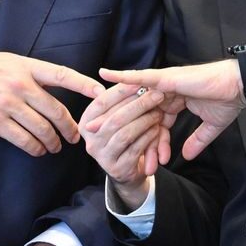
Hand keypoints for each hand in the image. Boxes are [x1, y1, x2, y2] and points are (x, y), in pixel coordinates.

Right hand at [0, 51, 103, 156]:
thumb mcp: (8, 62)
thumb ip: (31, 74)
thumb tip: (53, 89)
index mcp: (26, 66)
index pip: (62, 74)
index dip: (84, 84)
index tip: (101, 93)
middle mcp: (20, 84)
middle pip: (56, 110)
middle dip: (70, 127)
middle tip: (76, 136)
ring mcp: (7, 104)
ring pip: (42, 129)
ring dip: (53, 141)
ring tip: (56, 146)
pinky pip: (23, 140)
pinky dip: (35, 148)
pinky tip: (38, 150)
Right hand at [78, 83, 172, 209]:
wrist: (128, 169)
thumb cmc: (124, 135)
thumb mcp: (117, 116)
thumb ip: (120, 100)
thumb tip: (132, 77)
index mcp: (87, 122)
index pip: (101, 102)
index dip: (120, 91)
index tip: (140, 81)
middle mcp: (90, 140)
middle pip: (115, 118)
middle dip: (139, 105)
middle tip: (158, 95)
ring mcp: (102, 156)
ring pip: (125, 134)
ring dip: (145, 121)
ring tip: (159, 113)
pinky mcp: (117, 169)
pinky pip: (135, 149)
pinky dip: (149, 137)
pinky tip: (158, 129)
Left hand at [100, 60, 245, 160]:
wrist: (239, 87)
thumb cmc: (228, 101)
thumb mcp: (210, 127)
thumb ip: (196, 140)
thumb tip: (185, 156)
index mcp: (175, 101)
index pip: (155, 125)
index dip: (148, 143)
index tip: (143, 163)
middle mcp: (166, 91)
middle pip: (138, 113)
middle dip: (120, 129)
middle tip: (98, 142)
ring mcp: (165, 83)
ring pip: (135, 100)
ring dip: (114, 112)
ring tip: (94, 125)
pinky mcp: (166, 78)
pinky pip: (140, 77)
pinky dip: (123, 76)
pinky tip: (105, 75)